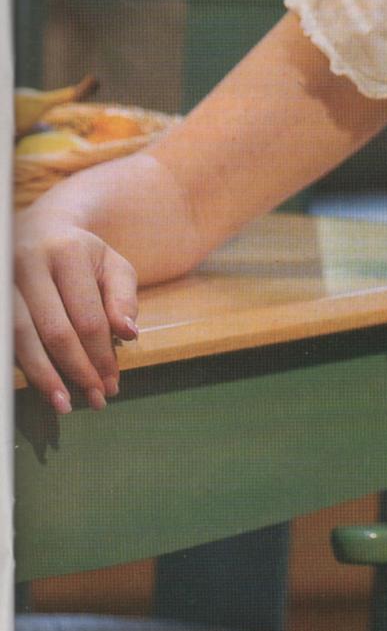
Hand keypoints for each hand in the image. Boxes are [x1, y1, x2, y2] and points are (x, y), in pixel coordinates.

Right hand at [13, 217, 139, 413]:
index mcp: (67, 252)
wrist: (39, 226)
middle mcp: (28, 263)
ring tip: (64, 404)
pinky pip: (6, 336)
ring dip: (43, 375)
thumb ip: (124, 298)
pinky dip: (22, 363)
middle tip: (96, 399)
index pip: (88, 316)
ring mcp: (4, 280)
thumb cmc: (82, 253)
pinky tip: (39, 383)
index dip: (102, 355)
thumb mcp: (112, 265)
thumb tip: (129, 333)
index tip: (113, 383)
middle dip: (78, 370)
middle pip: (55, 331)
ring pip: (20, 337)